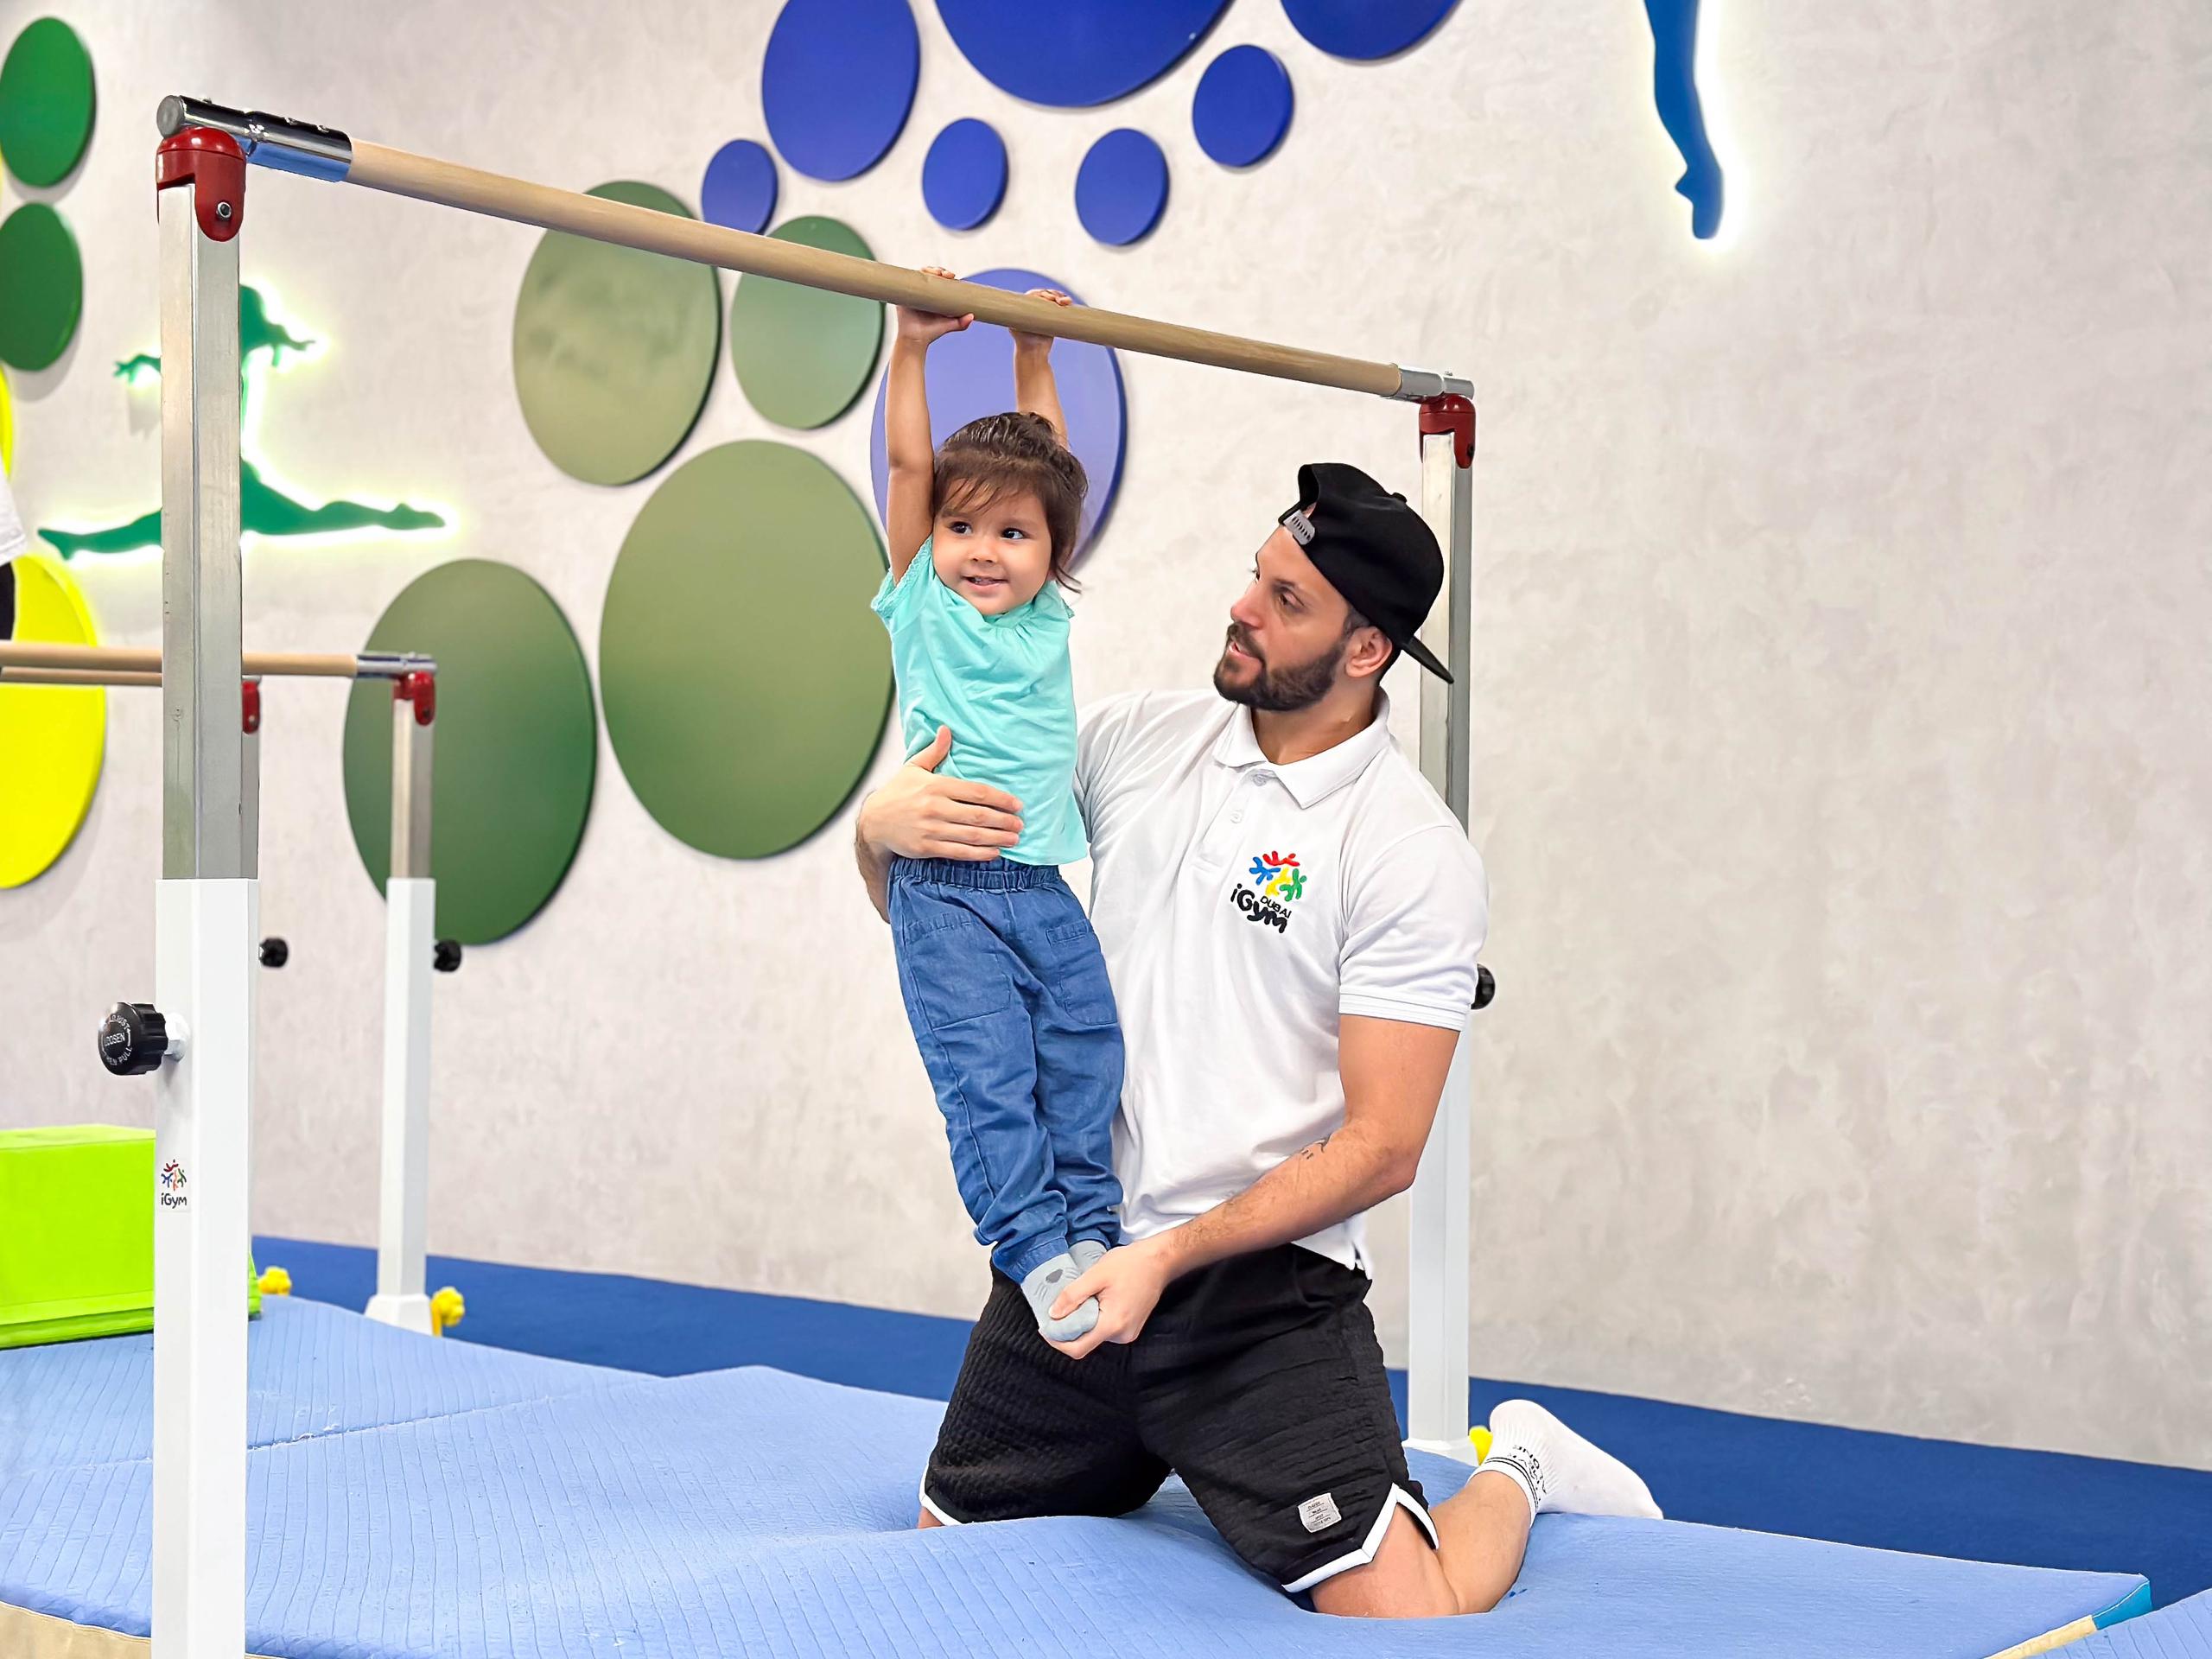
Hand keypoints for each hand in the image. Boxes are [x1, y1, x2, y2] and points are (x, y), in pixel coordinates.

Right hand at [858, 726, 1022, 859]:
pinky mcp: (926, 847)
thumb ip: (935, 751)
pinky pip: (958, 852)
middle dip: (1003, 821)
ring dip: (996, 838)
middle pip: (978, 815)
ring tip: (1014, 839)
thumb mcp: (914, 768)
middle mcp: (935, 807)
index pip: (976, 792)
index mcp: (936, 785)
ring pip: (971, 835)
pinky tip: (994, 852)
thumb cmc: (897, 793)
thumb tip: (947, 729)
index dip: (1000, 799)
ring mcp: (931, 829)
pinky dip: (979, 853)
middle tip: (1020, 825)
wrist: (874, 822)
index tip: (1017, 805)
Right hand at [896, 266, 973, 344]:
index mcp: (935, 296)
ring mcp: (914, 292)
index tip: (952, 276)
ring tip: (936, 273)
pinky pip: (907, 280)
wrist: (914, 340)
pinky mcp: (904, 294)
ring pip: (920, 274)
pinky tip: (920, 272)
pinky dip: (913, 274)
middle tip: (945, 275)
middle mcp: (925, 292)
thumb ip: (961, 323)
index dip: (947, 275)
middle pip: (931, 274)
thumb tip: (972, 316)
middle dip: (939, 271)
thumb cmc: (931, 333)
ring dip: (928, 270)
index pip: (942, 280)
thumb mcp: (948, 325)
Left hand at [1012, 287, 1071, 355]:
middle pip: (1046, 295)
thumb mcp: (1016, 328)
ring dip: (1061, 297)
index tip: (1049, 299)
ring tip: (1066, 302)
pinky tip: (1069, 302)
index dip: (1042, 294)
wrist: (1033, 352)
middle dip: (1054, 295)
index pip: (1034, 295)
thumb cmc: (1022, 341)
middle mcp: (1035, 306)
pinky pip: (1060, 306)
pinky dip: (1065, 302)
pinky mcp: (1054, 316)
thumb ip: (1016, 320)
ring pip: (1054, 298)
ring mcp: (1046, 310)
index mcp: (1025, 306)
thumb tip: (1015, 311)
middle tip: (1059, 301)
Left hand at [1047, 1236, 1174, 1359]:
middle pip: (1085, 1342)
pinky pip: (1105, 1329)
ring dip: (1082, 1321)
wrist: (1159, 1261)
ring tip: (1080, 1298)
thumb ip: (1073, 1296)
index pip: (1078, 1348)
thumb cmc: (1131, 1264)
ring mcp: (1128, 1333)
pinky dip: (1094, 1318)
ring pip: (1094, 1335)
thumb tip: (1053, 1315)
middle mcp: (1122, 1335)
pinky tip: (1094, 1300)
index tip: (1045, 1327)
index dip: (1057, 1341)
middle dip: (1068, 1328)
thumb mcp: (1096, 1275)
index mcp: (1113, 1324)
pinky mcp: (1130, 1328)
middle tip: (1058, 1307)